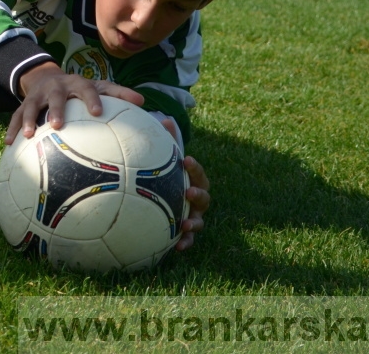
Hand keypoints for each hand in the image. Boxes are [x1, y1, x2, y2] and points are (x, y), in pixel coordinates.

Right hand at [5, 65, 143, 144]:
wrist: (47, 77)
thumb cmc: (80, 89)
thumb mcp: (98, 87)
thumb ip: (119, 94)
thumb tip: (144, 102)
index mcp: (76, 84)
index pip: (86, 89)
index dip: (92, 99)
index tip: (98, 112)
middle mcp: (56, 87)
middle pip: (55, 97)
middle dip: (55, 109)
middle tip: (58, 125)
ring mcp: (38, 96)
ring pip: (31, 106)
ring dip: (29, 120)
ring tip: (29, 135)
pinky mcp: (24, 104)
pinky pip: (16, 117)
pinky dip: (13, 129)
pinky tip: (9, 144)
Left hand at [159, 120, 208, 252]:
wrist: (168, 195)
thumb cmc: (167, 175)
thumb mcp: (167, 159)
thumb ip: (168, 142)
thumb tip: (164, 118)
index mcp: (194, 180)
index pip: (198, 172)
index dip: (194, 167)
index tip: (185, 160)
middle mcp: (197, 198)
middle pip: (204, 197)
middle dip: (198, 194)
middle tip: (188, 192)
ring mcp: (194, 215)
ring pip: (200, 221)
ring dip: (195, 224)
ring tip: (186, 225)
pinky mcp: (186, 230)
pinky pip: (189, 239)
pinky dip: (185, 242)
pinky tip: (176, 248)